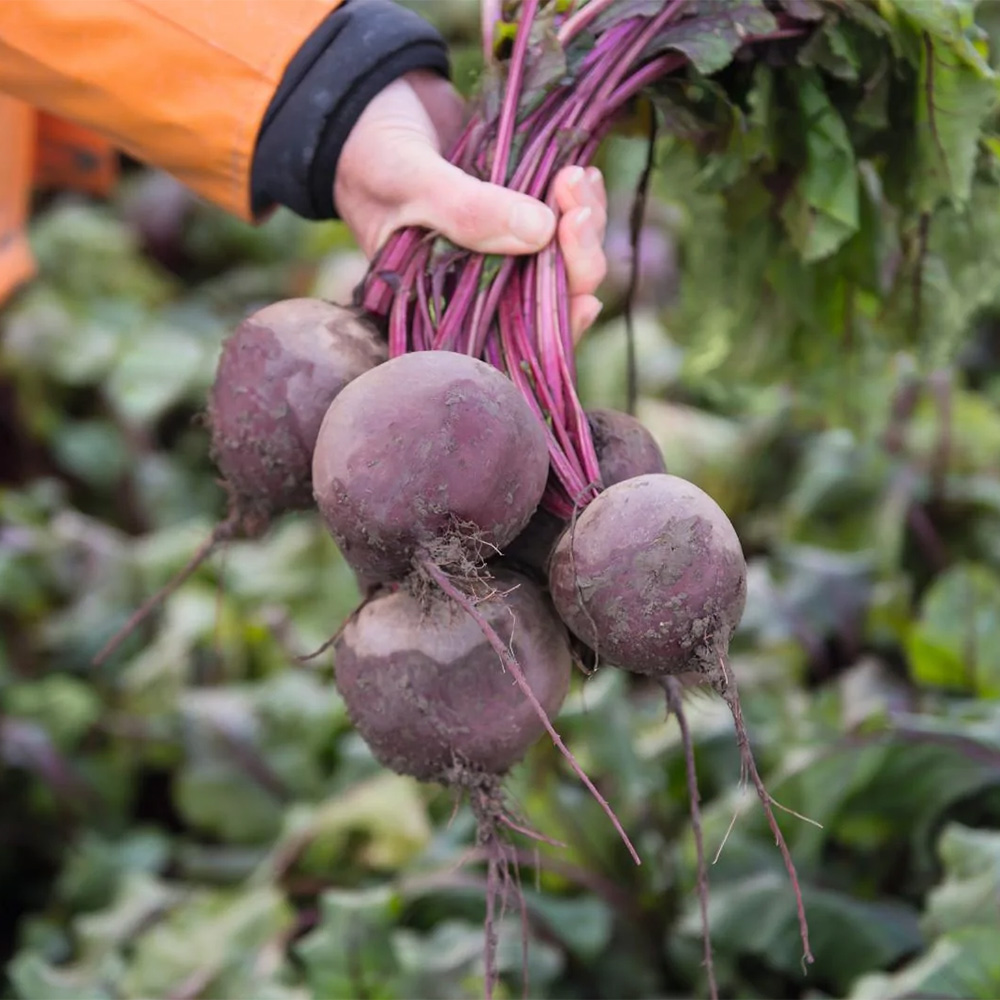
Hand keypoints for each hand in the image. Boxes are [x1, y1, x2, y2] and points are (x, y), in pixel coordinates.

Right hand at [334, 71, 606, 342]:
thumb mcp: (411, 182)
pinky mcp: (518, 209)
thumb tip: (542, 232)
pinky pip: (565, 220)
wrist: (365, 105)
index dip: (556, 328)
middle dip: (576, 259)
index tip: (585, 298)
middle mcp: (478, 286)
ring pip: (566, 258)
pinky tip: (585, 175)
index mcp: (446, 304)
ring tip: (577, 177)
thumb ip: (468, 210)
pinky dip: (583, 201)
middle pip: (550, 298)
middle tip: (575, 206)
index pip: (511, 338)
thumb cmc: (370, 156)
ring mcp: (502, 247)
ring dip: (585, 224)